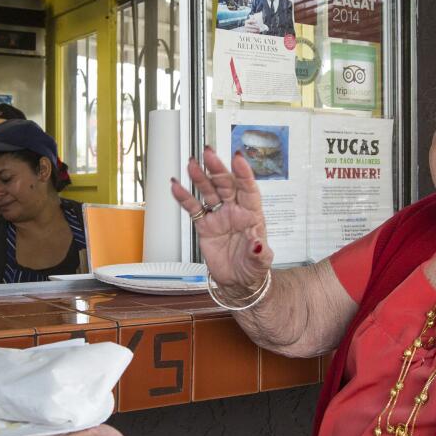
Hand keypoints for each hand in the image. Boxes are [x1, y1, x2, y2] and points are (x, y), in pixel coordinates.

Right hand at [169, 145, 271, 292]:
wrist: (237, 282)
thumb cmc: (252, 269)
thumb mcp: (260, 263)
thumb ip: (259, 253)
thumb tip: (257, 244)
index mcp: (252, 214)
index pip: (248, 189)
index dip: (243, 173)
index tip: (237, 158)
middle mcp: (235, 211)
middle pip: (226, 184)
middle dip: (217, 168)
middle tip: (209, 153)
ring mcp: (219, 216)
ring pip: (209, 191)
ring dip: (200, 177)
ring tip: (191, 164)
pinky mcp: (205, 226)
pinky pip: (193, 208)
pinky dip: (184, 198)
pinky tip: (176, 186)